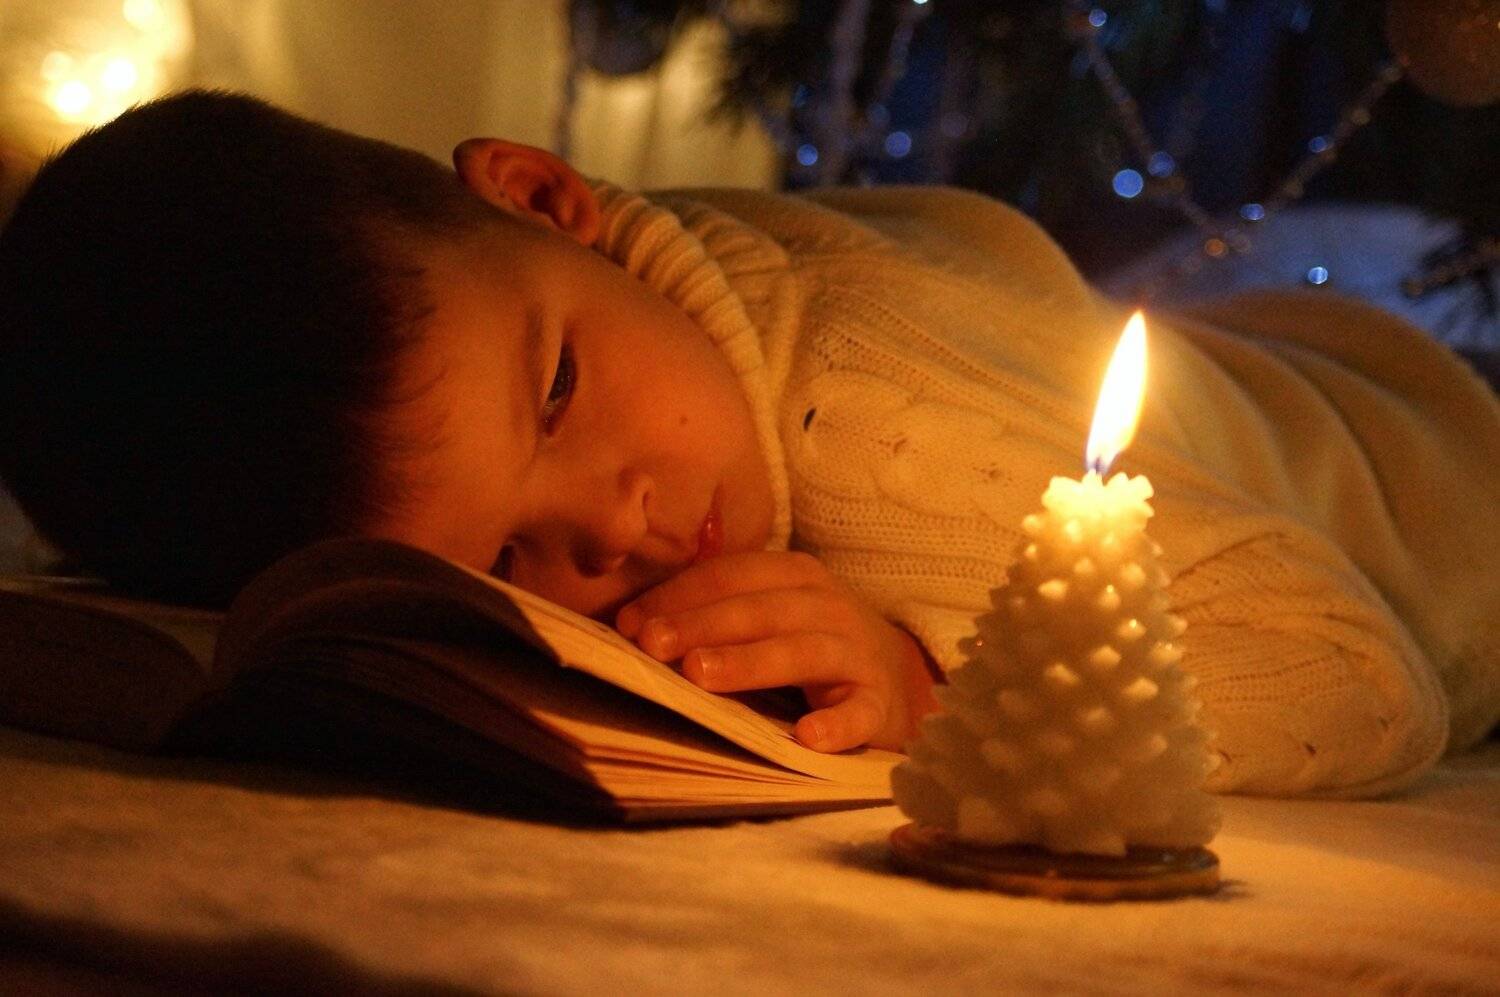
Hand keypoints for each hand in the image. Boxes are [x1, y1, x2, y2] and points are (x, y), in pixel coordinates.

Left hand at [614, 551, 939, 752]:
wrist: (895, 680)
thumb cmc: (809, 646)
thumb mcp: (769, 617)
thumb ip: (713, 615)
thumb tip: (630, 625)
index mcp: (796, 577)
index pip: (732, 575)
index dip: (680, 595)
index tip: (629, 624)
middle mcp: (829, 607)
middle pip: (762, 610)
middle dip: (704, 625)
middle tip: (654, 645)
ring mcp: (858, 654)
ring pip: (803, 652)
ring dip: (751, 662)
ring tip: (701, 676)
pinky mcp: (878, 703)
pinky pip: (858, 713)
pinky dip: (836, 725)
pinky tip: (806, 737)